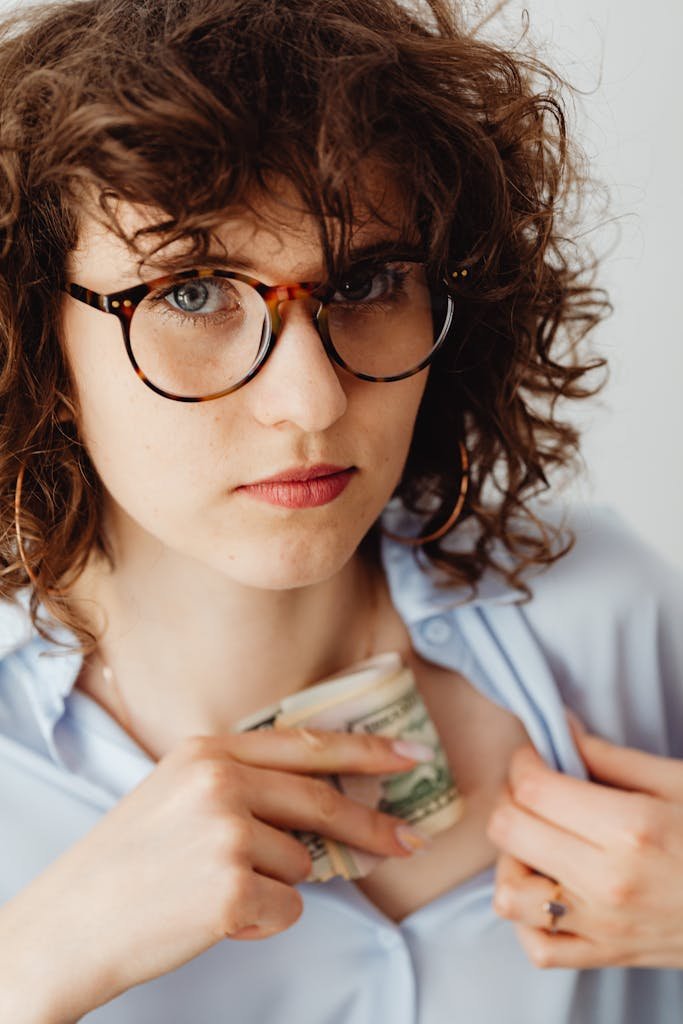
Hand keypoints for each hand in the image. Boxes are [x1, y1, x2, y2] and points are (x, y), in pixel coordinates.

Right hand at [1, 729, 423, 1018]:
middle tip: (409, 840)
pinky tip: (216, 914)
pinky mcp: (232, 889)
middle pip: (321, 802)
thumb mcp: (179, 791)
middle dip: (372, 825)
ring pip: (301, 864)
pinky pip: (287, 908)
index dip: (364, 749)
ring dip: (276, 884)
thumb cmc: (129, 860)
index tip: (408, 754)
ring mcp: (227, 834)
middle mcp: (222, 782)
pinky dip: (263, 920)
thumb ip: (245, 781)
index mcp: (210, 751)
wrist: (74, 921)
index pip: (305, 744)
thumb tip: (322, 797)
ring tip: (215, 887)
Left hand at [486, 715, 682, 968]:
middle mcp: (608, 881)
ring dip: (512, 860)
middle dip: (512, 799)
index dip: (523, 762)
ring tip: (540, 841)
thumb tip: (559, 728)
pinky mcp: (607, 957)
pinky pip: (538, 946)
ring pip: (509, 894)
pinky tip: (551, 888)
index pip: (533, 788)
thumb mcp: (678, 782)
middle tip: (535, 789)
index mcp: (630, 828)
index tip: (534, 755)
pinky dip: (529, 918)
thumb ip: (609, 756)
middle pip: (509, 830)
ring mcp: (604, 927)